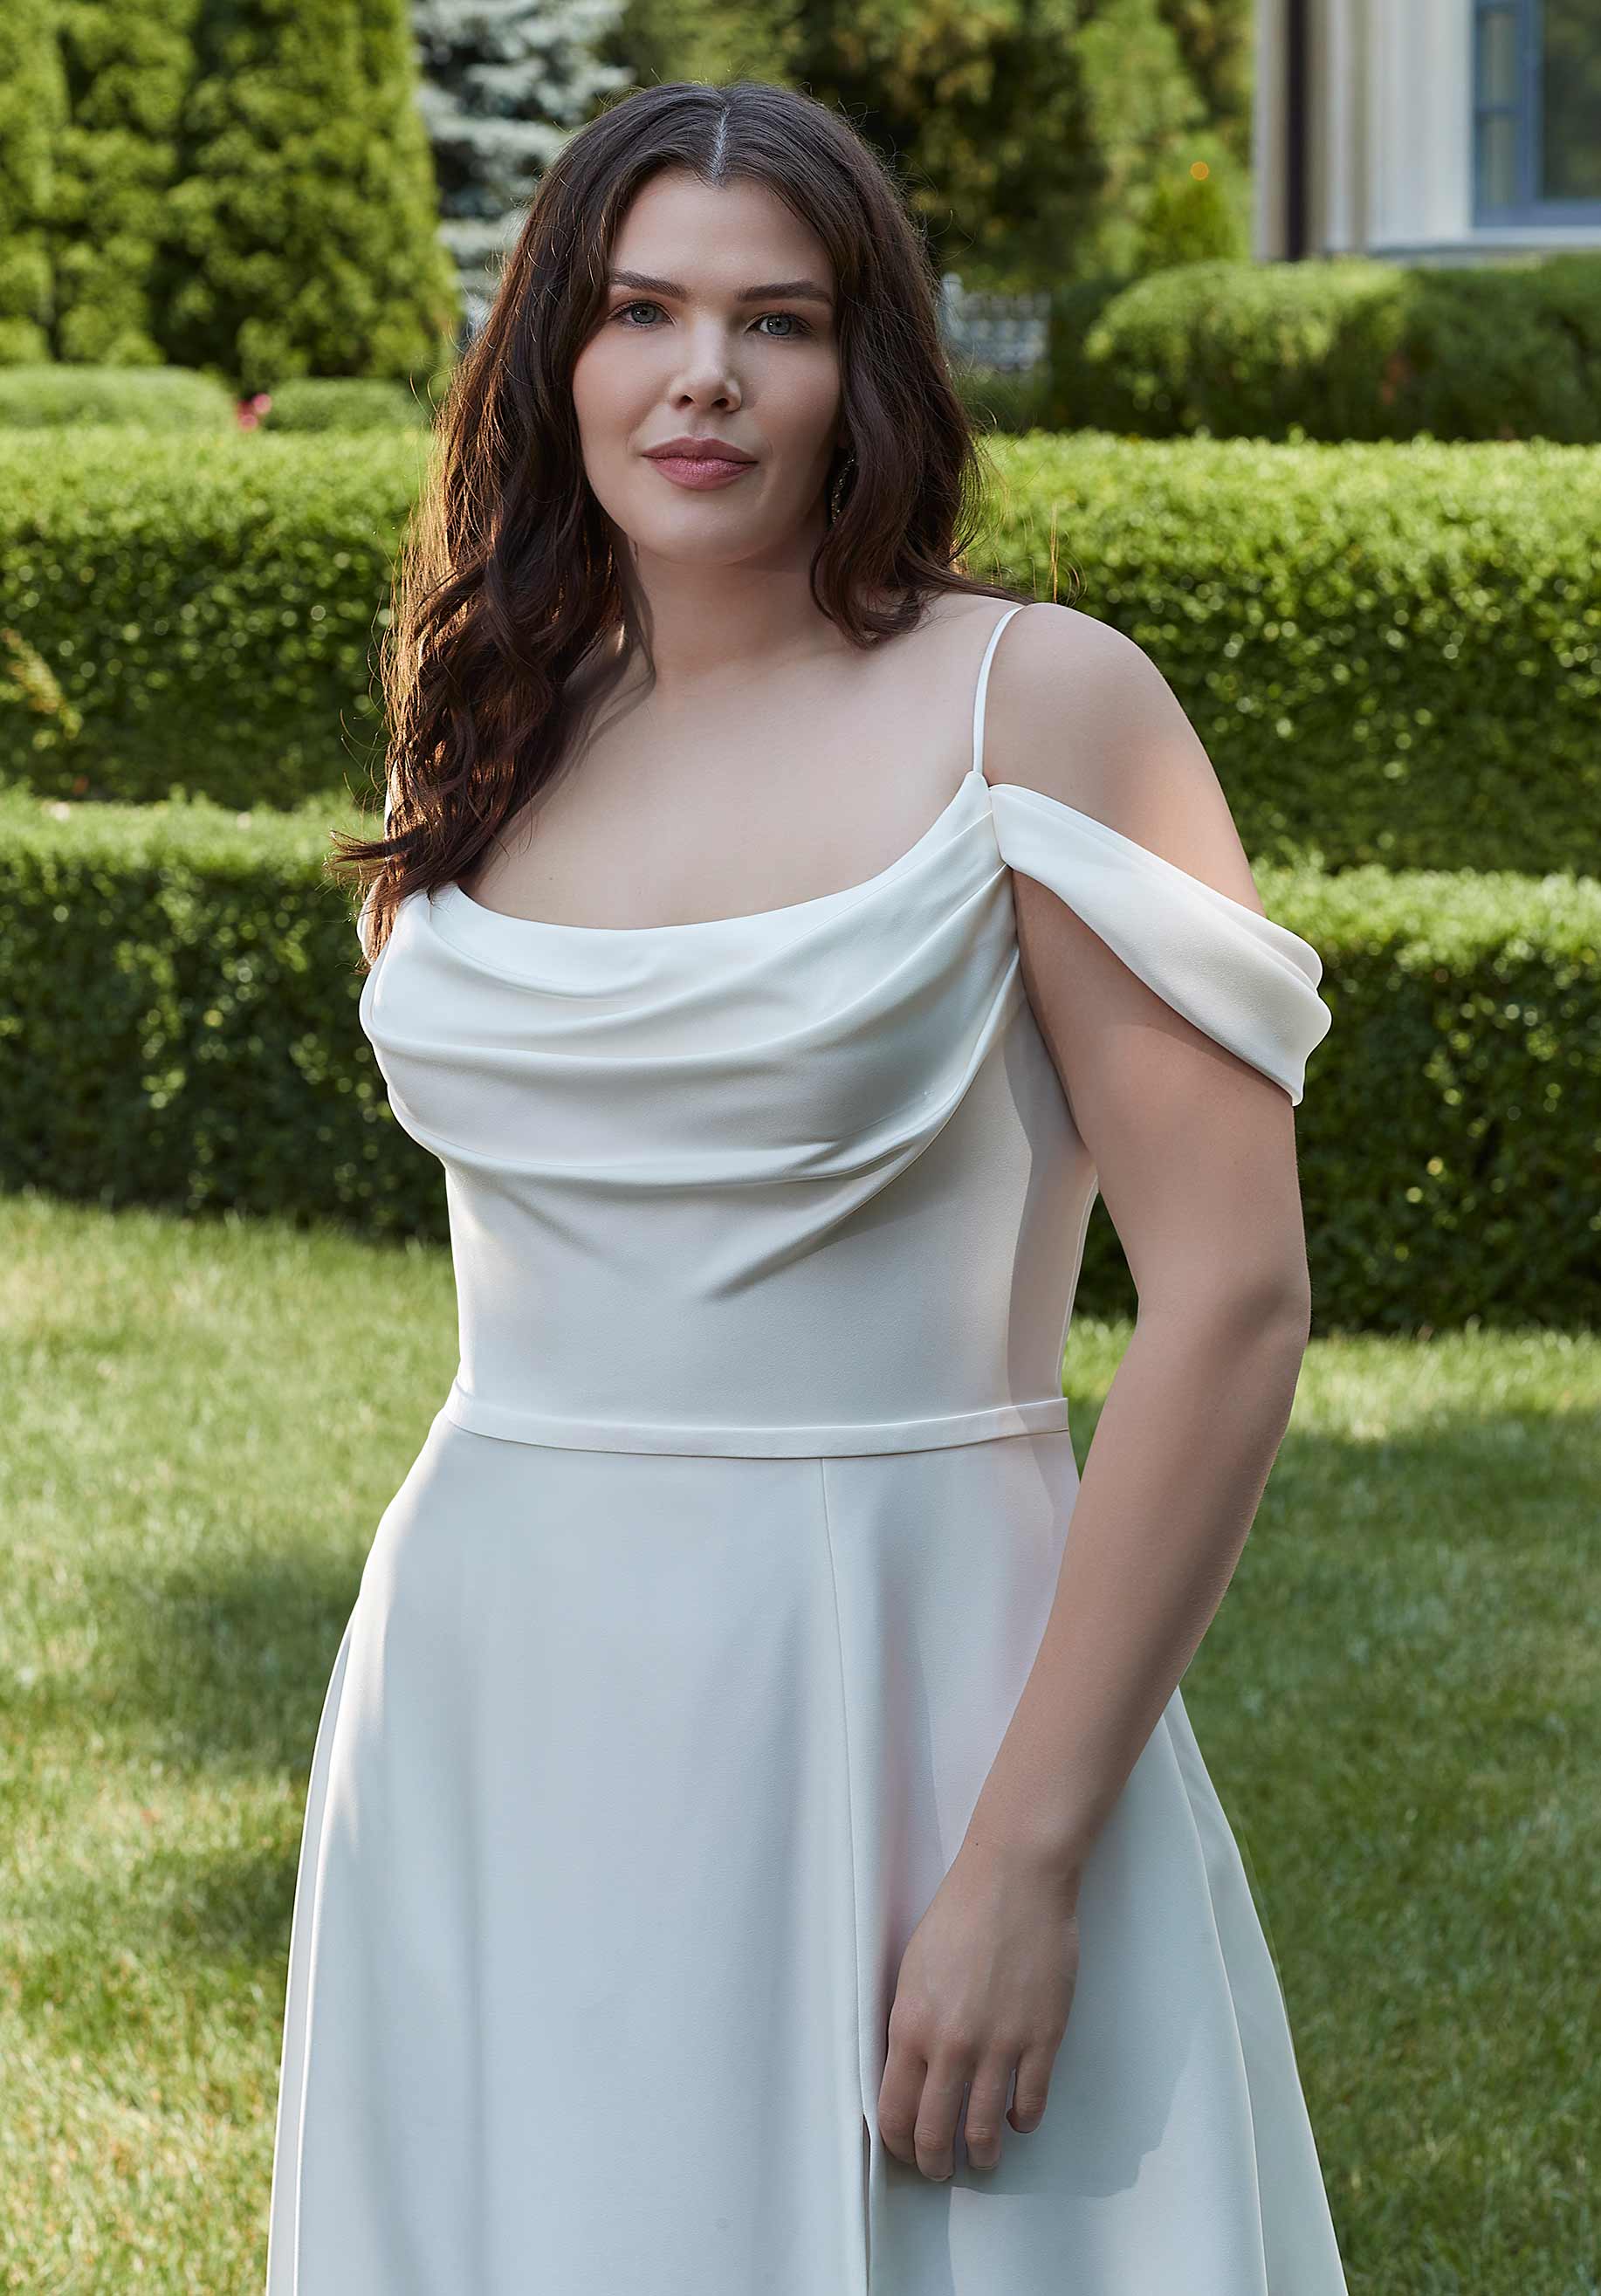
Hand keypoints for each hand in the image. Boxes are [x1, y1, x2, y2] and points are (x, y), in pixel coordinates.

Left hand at [876, 1838, 1079, 2180]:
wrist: (1015, 1881)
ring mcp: (1000, 2046)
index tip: (906, 2151)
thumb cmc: (959, 1915)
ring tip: (981, 2159)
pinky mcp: (1042, 2040)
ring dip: (981, 2155)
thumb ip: (909, 2026)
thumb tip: (908, 2074)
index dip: (899, 2143)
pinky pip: (1030, 2105)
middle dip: (934, 2163)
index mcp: (911, 2025)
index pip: (895, 2110)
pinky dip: (1022, 2122)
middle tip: (940, 2170)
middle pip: (935, 2133)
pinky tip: (1017, 2119)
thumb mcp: (912, 1970)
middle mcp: (952, 2045)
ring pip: (984, 2131)